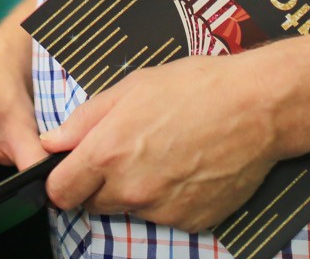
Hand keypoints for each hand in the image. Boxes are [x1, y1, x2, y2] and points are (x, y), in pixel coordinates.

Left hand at [40, 54, 278, 231]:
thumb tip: (53, 143)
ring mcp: (162, 210)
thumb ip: (84, 120)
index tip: (74, 169)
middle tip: (129, 150)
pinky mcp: (191, 221)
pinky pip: (165, 216)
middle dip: (101, 183)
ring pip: (131, 210)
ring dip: (136, 190)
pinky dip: (169, 198)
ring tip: (165, 153)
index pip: (60, 192)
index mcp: (108, 154)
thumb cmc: (195, 88)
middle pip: (93, 203)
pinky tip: (187, 168)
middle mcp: (131, 190)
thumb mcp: (130, 88)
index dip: (63, 179)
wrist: (256, 107)